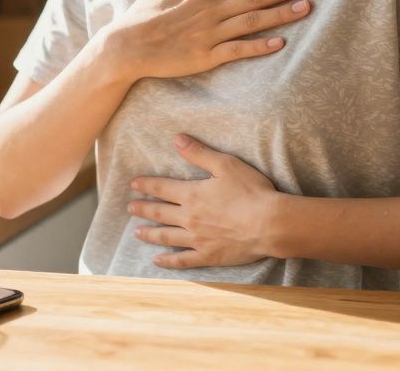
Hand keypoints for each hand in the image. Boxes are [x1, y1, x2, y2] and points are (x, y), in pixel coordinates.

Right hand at [103, 0, 315, 81]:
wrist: (125, 47)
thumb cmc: (141, 16)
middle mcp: (210, 11)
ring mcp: (210, 35)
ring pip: (253, 21)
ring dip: (282, 13)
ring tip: (307, 7)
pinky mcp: (206, 57)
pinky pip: (239, 50)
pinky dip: (260, 46)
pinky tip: (280, 42)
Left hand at [128, 134, 279, 268]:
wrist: (269, 224)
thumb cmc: (251, 191)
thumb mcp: (225, 164)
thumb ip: (199, 152)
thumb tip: (176, 139)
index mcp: (192, 195)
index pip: (162, 188)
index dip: (146, 185)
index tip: (133, 184)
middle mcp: (189, 218)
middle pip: (160, 212)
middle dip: (143, 209)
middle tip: (129, 207)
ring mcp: (197, 239)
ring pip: (166, 236)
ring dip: (150, 233)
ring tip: (137, 233)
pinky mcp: (209, 256)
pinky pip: (183, 260)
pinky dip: (169, 260)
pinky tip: (158, 260)